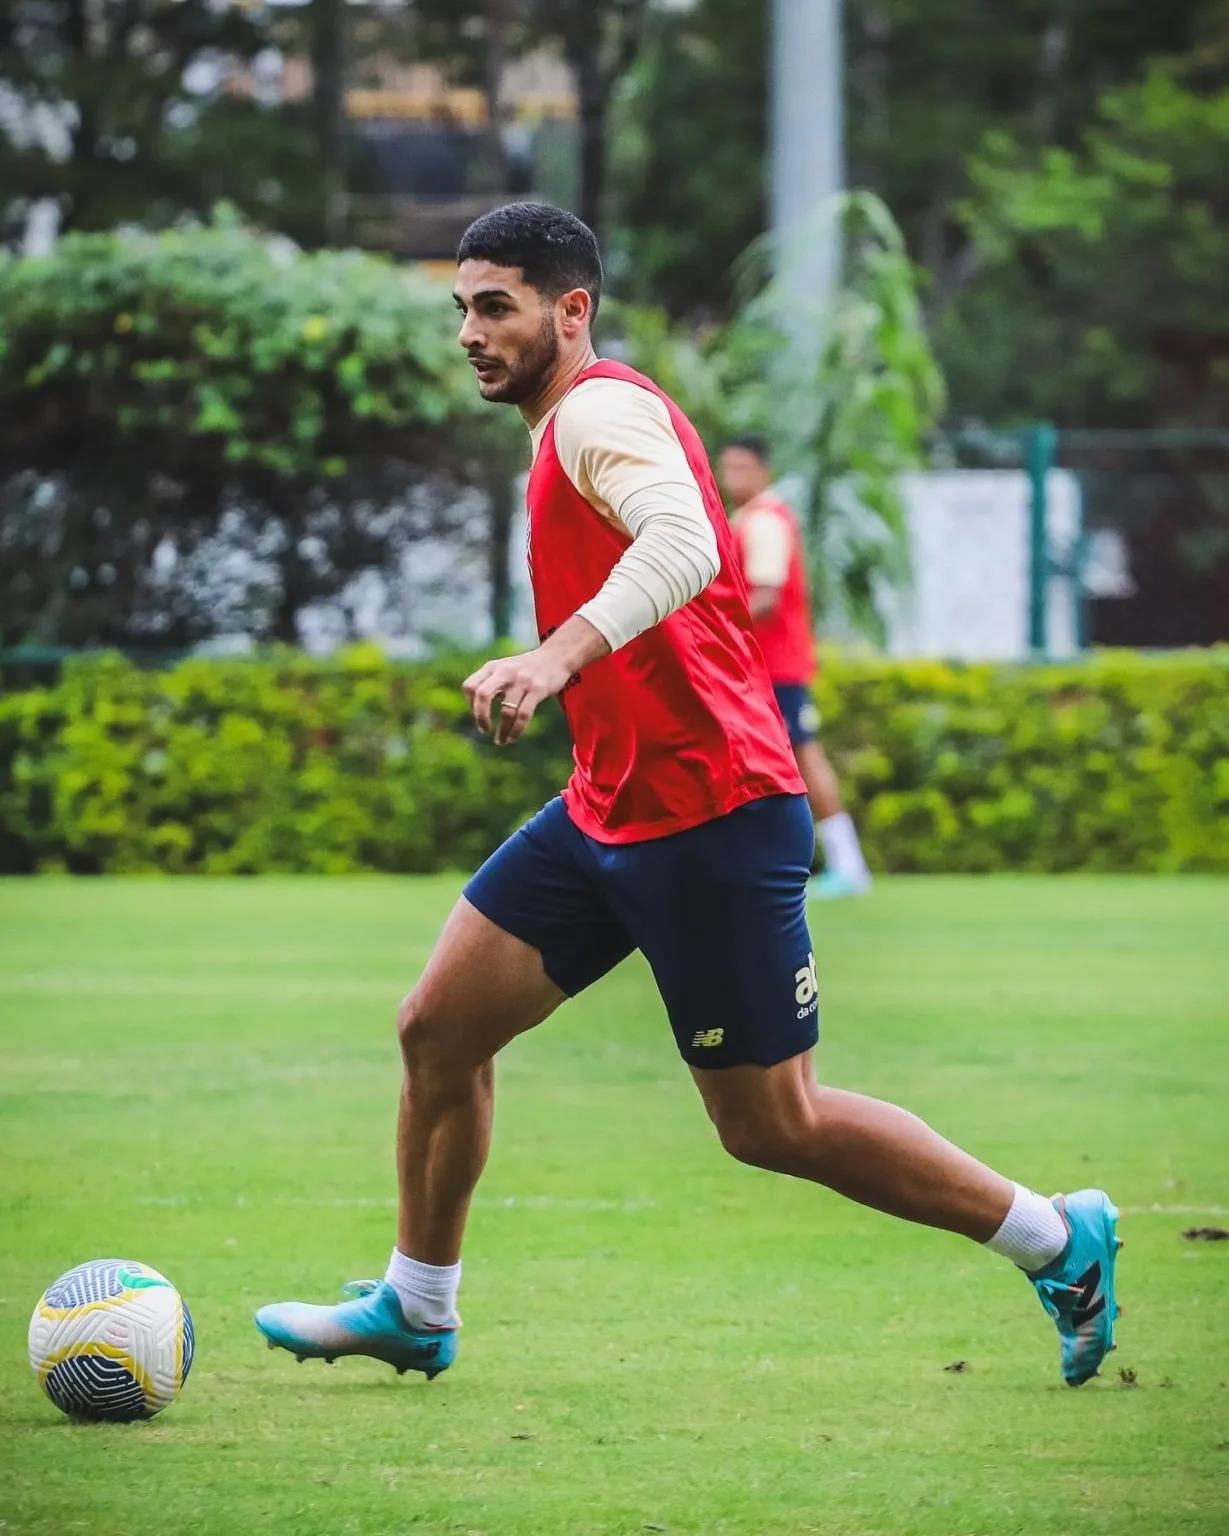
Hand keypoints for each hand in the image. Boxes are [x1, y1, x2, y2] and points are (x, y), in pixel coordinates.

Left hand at [463, 616, 610, 746]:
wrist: (556, 657)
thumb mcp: (504, 668)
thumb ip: (489, 683)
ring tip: (501, 741)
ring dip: (502, 731)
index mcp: (492, 667)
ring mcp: (522, 680)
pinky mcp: (538, 689)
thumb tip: (476, 711)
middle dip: (480, 716)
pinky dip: (516, 731)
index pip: (470, 686)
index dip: (470, 704)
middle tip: (484, 730)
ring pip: (506, 711)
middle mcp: (505, 672)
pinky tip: (513, 737)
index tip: (478, 715)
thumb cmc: (526, 669)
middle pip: (482, 694)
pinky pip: (523, 715)